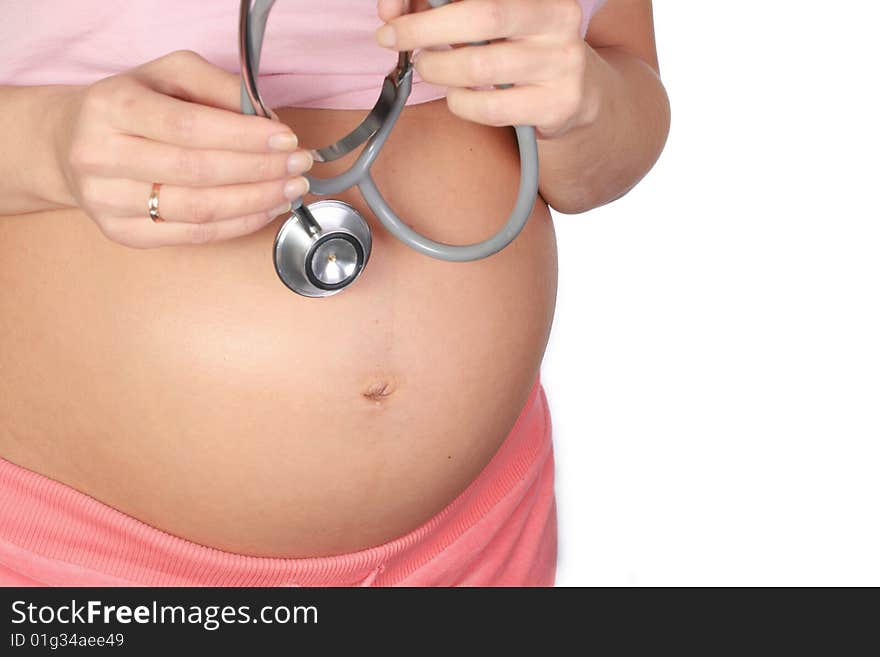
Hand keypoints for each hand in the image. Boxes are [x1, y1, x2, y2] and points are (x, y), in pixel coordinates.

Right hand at [54, 50, 312, 247]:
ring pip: (200, 210)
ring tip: (290, 189)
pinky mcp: (124, 234)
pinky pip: (195, 235)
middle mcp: (102, 156)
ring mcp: (109, 201)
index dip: (245, 137)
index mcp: (113, 107)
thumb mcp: (168, 75)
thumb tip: (267, 120)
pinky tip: (266, 209)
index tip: (287, 139)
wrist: (70, 143)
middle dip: (261, 171)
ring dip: (257, 202)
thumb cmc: (129, 105)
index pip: (190, 128)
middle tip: (299, 167)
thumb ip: (218, 86)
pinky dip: (239, 224)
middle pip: (198, 172)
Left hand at [376, 0, 596, 138]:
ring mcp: (562, 62)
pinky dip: (460, 103)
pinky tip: (457, 96)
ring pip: (480, 67)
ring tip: (427, 68)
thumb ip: (444, 10)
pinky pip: (491, 108)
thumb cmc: (519, 49)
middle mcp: (559, 18)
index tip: (392, 8)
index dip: (431, 0)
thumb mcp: (491, 20)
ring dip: (438, 69)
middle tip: (391, 37)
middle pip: (481, 17)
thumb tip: (390, 11)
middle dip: (423, 28)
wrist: (576, 95)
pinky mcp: (558, 104)